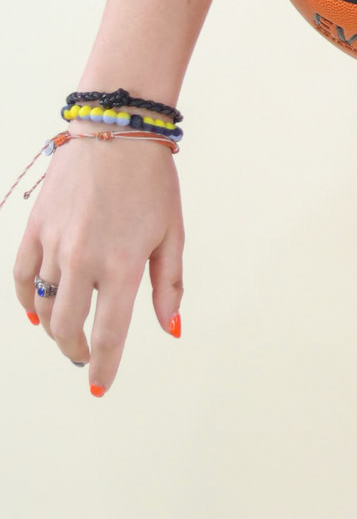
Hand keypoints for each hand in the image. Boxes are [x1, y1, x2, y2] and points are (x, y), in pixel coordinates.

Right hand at [12, 136, 183, 390]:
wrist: (117, 129)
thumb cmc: (153, 181)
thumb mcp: (172, 233)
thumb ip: (169, 285)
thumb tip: (170, 329)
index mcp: (124, 265)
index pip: (108, 335)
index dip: (104, 368)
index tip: (100, 389)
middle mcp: (85, 260)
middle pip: (69, 327)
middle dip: (77, 350)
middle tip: (85, 356)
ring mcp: (55, 244)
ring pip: (44, 305)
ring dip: (54, 327)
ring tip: (67, 333)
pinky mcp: (36, 227)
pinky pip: (22, 276)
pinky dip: (26, 300)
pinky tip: (35, 311)